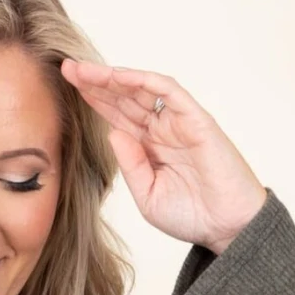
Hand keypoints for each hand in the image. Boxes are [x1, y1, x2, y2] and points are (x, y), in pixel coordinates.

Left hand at [60, 59, 267, 253]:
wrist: (227, 227)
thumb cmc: (192, 215)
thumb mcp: (147, 196)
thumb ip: (130, 165)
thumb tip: (112, 132)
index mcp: (149, 148)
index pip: (117, 117)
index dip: (94, 101)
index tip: (68, 88)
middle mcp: (162, 130)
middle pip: (125, 98)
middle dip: (96, 83)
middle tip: (67, 68)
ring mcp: (178, 122)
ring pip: (142, 90)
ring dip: (113, 78)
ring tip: (84, 71)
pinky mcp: (195, 118)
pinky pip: (169, 91)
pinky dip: (144, 81)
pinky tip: (119, 76)